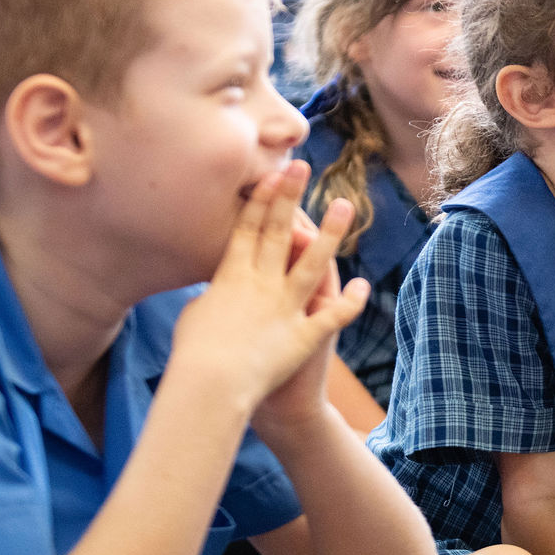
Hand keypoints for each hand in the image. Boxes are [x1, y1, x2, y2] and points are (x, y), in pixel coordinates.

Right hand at [169, 165, 368, 421]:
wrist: (208, 388)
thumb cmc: (192, 355)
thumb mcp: (194, 315)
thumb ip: (209, 295)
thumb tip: (211, 286)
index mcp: (230, 277)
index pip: (248, 228)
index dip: (262, 199)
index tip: (273, 173)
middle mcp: (260, 285)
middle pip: (278, 232)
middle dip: (290, 197)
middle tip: (302, 166)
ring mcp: (284, 309)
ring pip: (312, 264)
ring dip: (331, 234)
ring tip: (345, 205)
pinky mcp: (302, 337)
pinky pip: (331, 317)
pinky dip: (348, 303)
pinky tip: (363, 286)